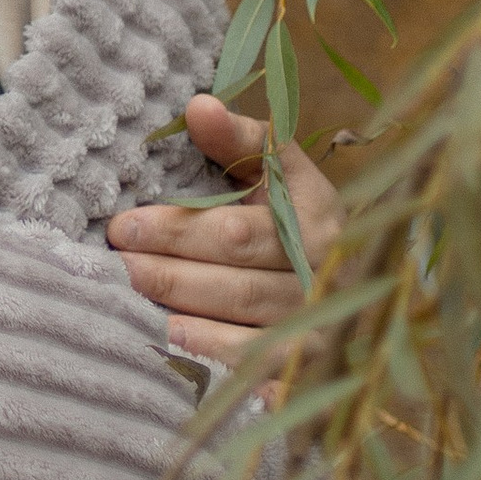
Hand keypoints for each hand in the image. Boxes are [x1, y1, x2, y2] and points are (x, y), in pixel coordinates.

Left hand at [106, 95, 343, 360]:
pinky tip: (179, 353)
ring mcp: (323, 328)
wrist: (362, 277)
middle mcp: (325, 278)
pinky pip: (263, 373)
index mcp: (316, 220)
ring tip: (134, 309)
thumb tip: (199, 106)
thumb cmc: (299, 213)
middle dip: (169, 276)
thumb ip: (239, 139)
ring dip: (187, 323)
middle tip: (117, 269)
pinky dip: (220, 363)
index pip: (236, 231)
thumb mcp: (280, 169)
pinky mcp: (313, 368)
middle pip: (237, 284)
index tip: (122, 225)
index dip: (175, 230)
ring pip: (247, 333)